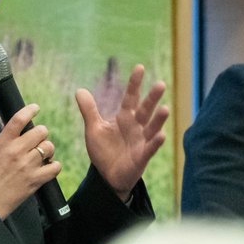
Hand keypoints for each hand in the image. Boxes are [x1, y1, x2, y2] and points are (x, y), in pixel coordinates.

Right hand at [0, 103, 61, 219]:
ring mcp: (28, 166)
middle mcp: (17, 151)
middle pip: (41, 131)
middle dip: (40, 133)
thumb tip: (12, 125)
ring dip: (47, 149)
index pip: (19, 119)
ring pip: (49, 146)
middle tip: (37, 140)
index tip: (35, 107)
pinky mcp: (36, 180)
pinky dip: (54, 165)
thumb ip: (2, 139)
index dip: (30, 110)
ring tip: (41, 155)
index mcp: (3, 143)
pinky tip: (48, 167)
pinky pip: (55, 166)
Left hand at [75, 64, 168, 200]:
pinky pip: (150, 148)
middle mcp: (136, 127)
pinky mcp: (142, 157)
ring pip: (152, 128)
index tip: (139, 67)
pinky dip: (155, 142)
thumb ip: (89, 110)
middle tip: (160, 84)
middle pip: (145, 110)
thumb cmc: (104, 151)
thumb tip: (79, 90)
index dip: (134, 84)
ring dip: (158, 119)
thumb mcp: (94, 129)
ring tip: (164, 109)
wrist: (107, 176)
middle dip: (152, 98)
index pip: (130, 98)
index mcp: (125, 118)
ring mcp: (141, 141)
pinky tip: (161, 135)